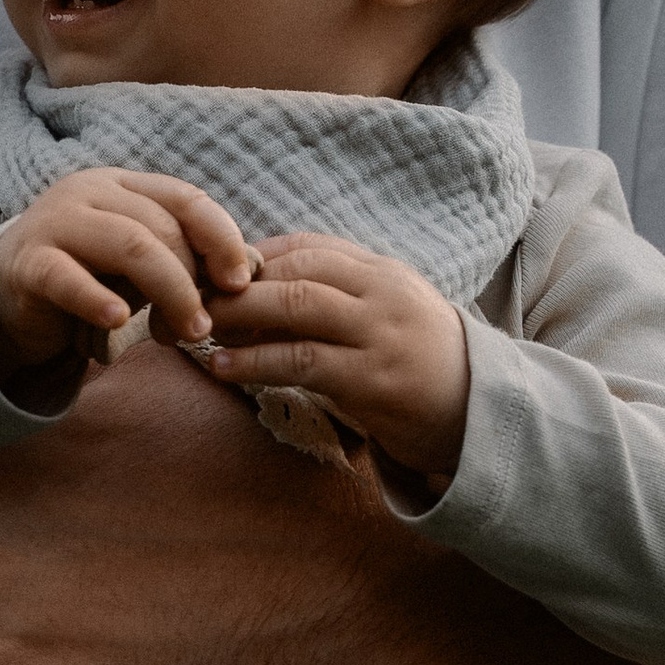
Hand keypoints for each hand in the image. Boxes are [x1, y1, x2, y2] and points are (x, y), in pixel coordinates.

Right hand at [0, 169, 255, 387]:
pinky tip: (120, 322)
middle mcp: (90, 193)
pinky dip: (99, 300)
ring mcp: (56, 223)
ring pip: (129, 246)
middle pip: (162, 227)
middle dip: (193, 280)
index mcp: (123, 185)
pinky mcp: (28, 263)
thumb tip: (242, 280)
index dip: (222, 239)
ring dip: (168, 292)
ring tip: (183, 332)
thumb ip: (179, 261)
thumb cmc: (86, 280)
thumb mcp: (136, 265)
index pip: (186, 199)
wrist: (5, 296)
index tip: (239, 283)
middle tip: (203, 325)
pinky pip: (69, 278)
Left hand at [200, 233, 470, 480]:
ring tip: (191, 330)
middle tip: (183, 302)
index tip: (204, 279)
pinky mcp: (375, 379)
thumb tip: (253, 292)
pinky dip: (254, 361)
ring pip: (295, 305)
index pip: (304, 246)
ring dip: (235, 317)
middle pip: (293, 269)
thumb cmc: (418, 370)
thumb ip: (334, 299)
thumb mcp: (382, 319)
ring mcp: (381, 332)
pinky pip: (302, 360)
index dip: (247, 259)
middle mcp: (382, 291)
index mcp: (380, 272)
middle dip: (230, 284)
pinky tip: (221, 367)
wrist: (481, 418)